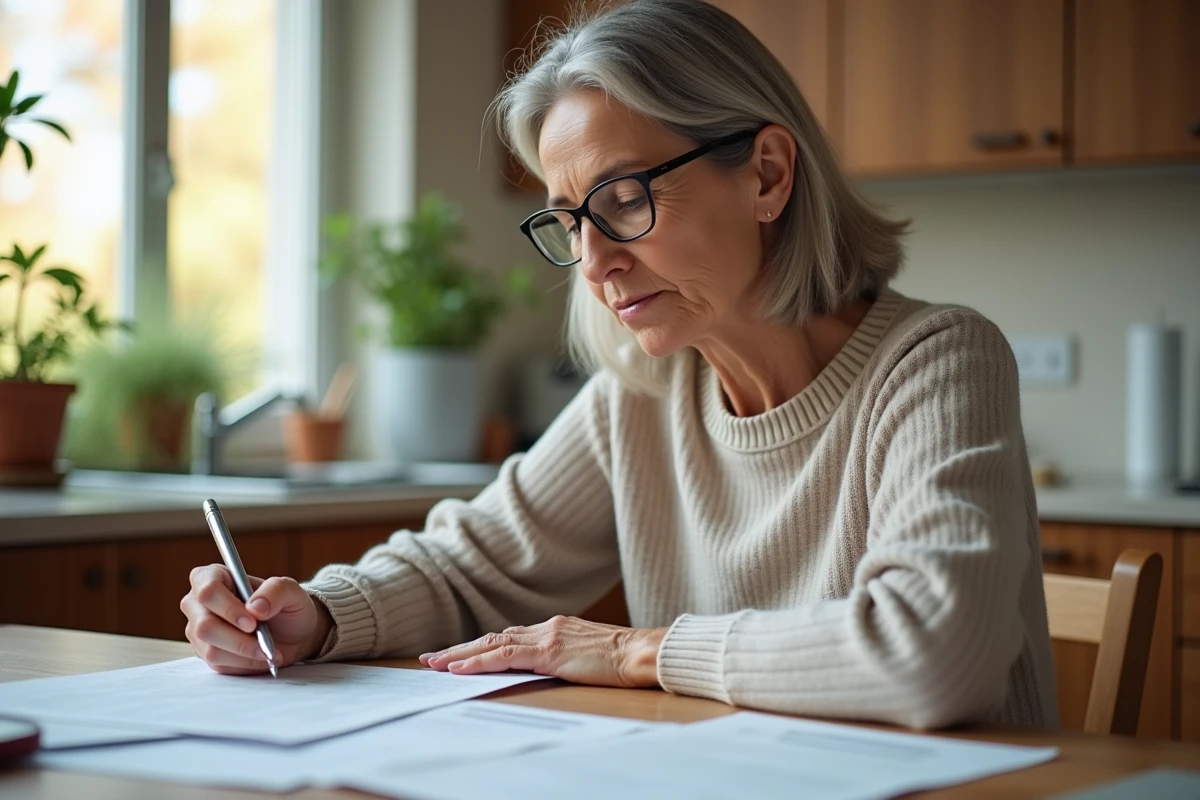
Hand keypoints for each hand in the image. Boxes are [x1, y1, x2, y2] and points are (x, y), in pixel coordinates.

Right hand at [181, 565, 333, 674]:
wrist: (293, 634)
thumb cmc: (288, 606)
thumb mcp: (291, 591)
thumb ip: (276, 590)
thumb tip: (255, 607)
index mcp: (213, 577)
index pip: (208, 591)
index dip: (228, 608)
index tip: (253, 622)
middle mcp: (198, 603)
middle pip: (204, 626)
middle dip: (238, 638)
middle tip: (264, 641)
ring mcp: (198, 630)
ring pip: (211, 649)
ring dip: (245, 653)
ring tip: (268, 649)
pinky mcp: (204, 653)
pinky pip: (218, 664)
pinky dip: (244, 663)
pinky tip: (260, 656)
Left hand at [418, 616, 667, 688]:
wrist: (642, 652)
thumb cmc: (626, 658)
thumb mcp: (590, 655)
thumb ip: (567, 656)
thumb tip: (552, 668)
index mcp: (557, 627)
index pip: (511, 636)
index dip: (483, 646)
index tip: (460, 655)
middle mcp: (547, 627)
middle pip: (495, 637)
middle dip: (462, 648)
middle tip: (433, 658)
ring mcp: (547, 637)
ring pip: (492, 644)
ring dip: (460, 655)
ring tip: (435, 665)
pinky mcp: (548, 652)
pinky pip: (504, 657)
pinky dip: (478, 662)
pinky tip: (459, 669)